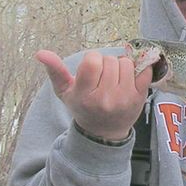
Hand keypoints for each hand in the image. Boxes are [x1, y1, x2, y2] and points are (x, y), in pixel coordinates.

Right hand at [36, 50, 152, 140]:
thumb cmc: (84, 108)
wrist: (104, 132)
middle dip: (106, 64)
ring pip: (126, 63)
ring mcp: (125, 98)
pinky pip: (145, 71)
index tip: (91, 69)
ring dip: (121, 66)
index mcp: (86, 95)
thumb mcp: (65, 92)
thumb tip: (41, 53)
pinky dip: (139, 69)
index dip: (92, 60)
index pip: (92, 61)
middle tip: (103, 77)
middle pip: (110, 60)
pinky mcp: (140, 97)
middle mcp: (106, 98)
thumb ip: (54, 71)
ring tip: (115, 78)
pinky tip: (130, 78)